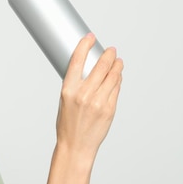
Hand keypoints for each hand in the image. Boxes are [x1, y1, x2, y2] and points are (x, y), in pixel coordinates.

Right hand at [56, 33, 123, 158]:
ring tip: (118, 61)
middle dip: (108, 55)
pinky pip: (116, 89)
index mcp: (68, 90)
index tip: (90, 37)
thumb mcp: (64, 100)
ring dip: (116, 65)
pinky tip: (117, 76)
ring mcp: (98, 102)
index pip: (77, 60)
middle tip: (111, 50)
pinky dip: (117, 80)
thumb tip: (89, 67)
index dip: (85, 45)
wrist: (76, 146)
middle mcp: (83, 94)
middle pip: (101, 66)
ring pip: (112, 76)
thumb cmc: (68, 124)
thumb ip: (76, 84)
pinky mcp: (109, 109)